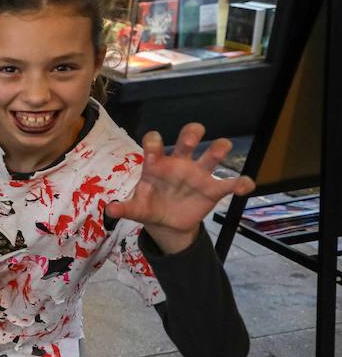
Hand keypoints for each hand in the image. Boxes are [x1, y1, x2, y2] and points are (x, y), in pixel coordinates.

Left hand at [106, 124, 254, 254]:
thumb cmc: (150, 206)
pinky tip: (246, 184)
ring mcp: (198, 175)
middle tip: (194, 134)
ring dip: (218, 150)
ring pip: (211, 156)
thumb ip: (125, 208)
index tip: (154, 145)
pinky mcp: (212, 190)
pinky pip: (229, 184)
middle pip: (187, 141)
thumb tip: (110, 210)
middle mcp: (179, 164)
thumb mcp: (137, 208)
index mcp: (157, 165)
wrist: (167, 223)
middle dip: (191, 134)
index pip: (154, 146)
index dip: (154, 143)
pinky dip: (240, 183)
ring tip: (222, 146)